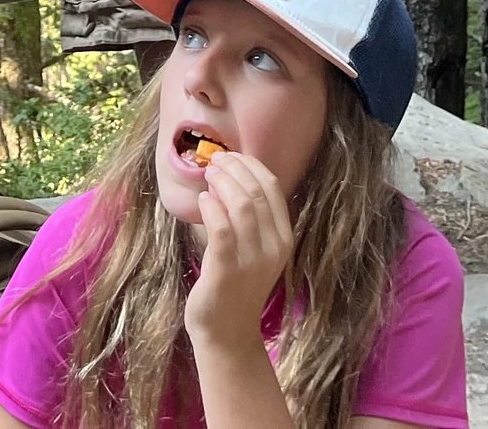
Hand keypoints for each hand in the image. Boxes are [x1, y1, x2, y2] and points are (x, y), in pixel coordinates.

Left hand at [183, 150, 295, 345]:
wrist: (228, 332)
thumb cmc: (237, 284)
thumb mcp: (256, 249)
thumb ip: (253, 218)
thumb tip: (233, 174)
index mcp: (284, 238)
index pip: (273, 188)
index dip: (251, 165)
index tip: (232, 155)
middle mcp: (273, 247)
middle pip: (257, 192)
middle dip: (234, 169)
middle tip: (214, 160)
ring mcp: (251, 260)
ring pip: (242, 206)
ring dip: (222, 183)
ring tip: (208, 175)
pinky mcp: (226, 270)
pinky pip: (222, 229)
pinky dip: (211, 208)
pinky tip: (202, 200)